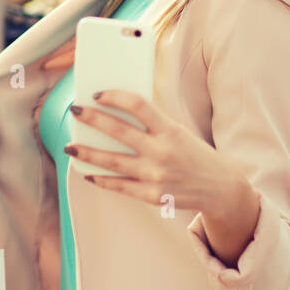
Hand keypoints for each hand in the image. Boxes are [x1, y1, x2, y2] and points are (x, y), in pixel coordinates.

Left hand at [65, 90, 258, 258]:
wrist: (219, 188)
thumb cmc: (195, 155)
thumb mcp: (179, 132)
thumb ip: (153, 124)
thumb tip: (117, 112)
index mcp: (170, 130)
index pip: (138, 106)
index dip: (115, 97)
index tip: (98, 93)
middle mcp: (162, 151)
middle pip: (118, 131)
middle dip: (92, 119)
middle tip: (75, 111)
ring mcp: (155, 175)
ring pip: (111, 161)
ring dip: (87, 152)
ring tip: (70, 145)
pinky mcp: (152, 196)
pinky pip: (119, 186)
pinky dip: (101, 179)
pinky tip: (88, 172)